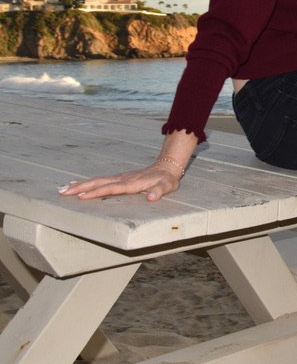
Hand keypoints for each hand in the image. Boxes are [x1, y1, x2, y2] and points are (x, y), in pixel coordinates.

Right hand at [59, 164, 181, 201]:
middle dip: (80, 187)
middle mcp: (122, 179)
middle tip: (62, 192)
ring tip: (63, 188)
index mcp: (131, 183)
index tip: (81, 196)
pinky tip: (78, 185)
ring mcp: (120, 177)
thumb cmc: (166, 179)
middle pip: (98, 182)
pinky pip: (100, 180)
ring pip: (97, 180)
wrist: (167, 166)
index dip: (96, 192)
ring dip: (80, 184)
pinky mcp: (119, 178)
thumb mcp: (166, 186)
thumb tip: (151, 197)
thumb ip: (159, 191)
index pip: (111, 188)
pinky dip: (87, 182)